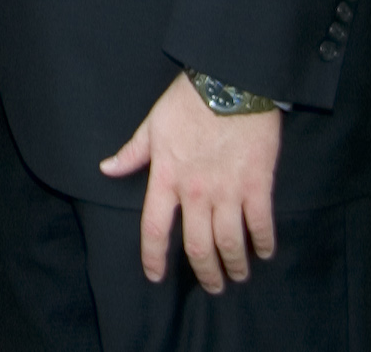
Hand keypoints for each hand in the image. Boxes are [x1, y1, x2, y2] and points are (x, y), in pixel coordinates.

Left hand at [100, 72, 279, 289]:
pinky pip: (261, 225)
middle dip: (205, 273)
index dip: (153, 257)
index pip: (154, 227)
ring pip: (230, 243)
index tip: (155, 276)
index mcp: (166, 177)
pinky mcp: (259, 185)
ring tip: (237, 275)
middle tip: (211, 286)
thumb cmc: (187, 102)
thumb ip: (132, 154)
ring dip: (235, 265)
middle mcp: (195, 191)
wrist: (230, 83)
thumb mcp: (152, 126)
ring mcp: (228, 191)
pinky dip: (263, 244)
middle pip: (198, 247)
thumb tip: (107, 169)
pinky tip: (263, 252)